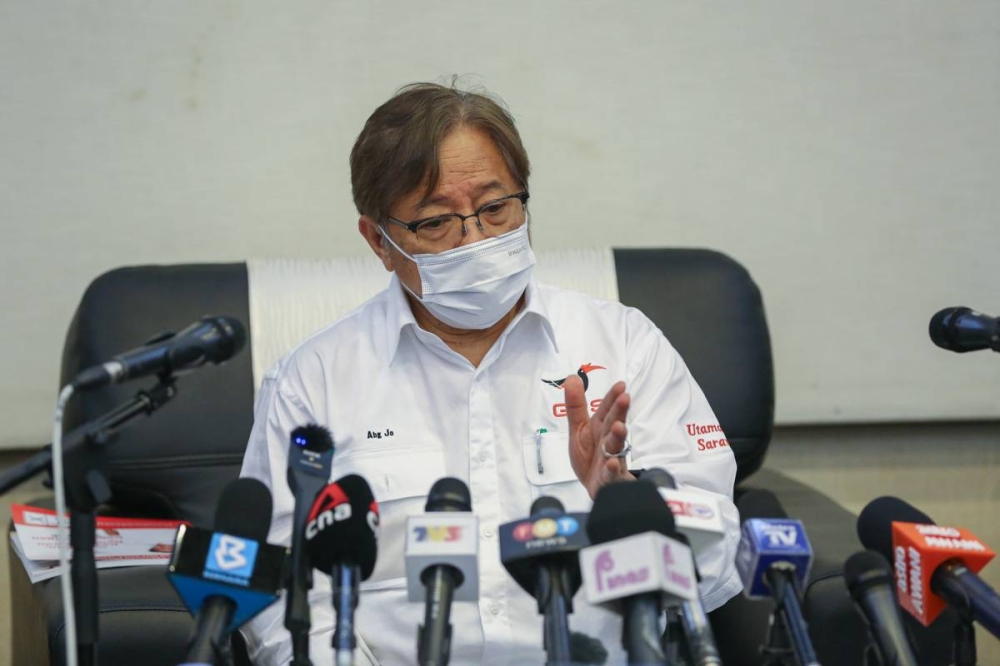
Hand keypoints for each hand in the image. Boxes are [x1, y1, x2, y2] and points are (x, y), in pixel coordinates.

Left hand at [564, 375, 634, 498]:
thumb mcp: (578, 429)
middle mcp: (608, 441)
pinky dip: (612, 470)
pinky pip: (612, 475)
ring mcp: (611, 459)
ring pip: (616, 447)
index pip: (607, 410)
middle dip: (619, 412)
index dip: (612, 397)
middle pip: (614, 424)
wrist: (596, 486)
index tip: (620, 385)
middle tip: (625, 398)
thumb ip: (575, 406)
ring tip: (619, 427)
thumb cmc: (590, 456)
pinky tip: (612, 463)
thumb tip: (572, 377)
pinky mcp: (610, 480)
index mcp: (600, 428)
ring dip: (618, 437)